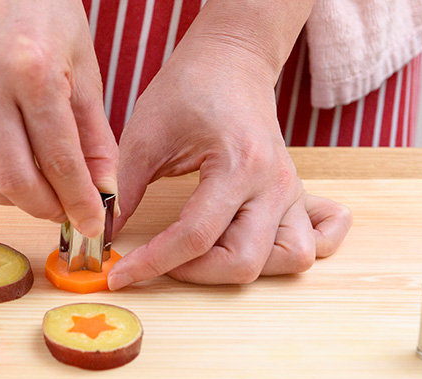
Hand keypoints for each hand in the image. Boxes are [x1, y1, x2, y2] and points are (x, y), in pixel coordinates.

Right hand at [0, 0, 117, 236]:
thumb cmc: (44, 14)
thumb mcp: (83, 68)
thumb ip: (93, 135)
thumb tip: (103, 191)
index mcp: (31, 71)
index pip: (58, 161)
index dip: (79, 202)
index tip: (92, 225)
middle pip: (13, 181)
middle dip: (45, 209)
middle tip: (64, 212)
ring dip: (12, 200)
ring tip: (37, 191)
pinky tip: (7, 169)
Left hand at [107, 19, 350, 289]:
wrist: (231, 60)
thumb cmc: (189, 89)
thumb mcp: (145, 136)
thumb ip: (123, 190)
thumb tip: (104, 236)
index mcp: (238, 165)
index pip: (196, 237)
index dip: (152, 263)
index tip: (120, 274)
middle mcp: (274, 184)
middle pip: (244, 262)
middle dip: (193, 274)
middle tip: (158, 260)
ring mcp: (292, 192)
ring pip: (288, 261)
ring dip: (240, 268)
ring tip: (202, 253)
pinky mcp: (297, 195)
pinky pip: (317, 241)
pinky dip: (291, 256)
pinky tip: (260, 249)